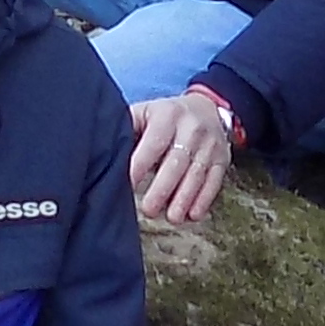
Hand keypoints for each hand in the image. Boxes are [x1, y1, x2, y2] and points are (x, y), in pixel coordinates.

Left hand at [126, 88, 236, 224]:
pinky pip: (214, 181)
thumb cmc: (164, 117)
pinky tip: (193, 215)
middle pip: (176, 162)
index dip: (140, 165)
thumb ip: (127, 128)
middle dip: (162, 189)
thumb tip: (102, 150)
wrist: (205, 107)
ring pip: (196, 174)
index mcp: (167, 115)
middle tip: (149, 210)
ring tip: (172, 218)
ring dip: (184, 199)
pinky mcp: (222, 159)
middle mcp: (191, 128)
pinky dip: (204, 200)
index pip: (153, 143)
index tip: (127, 185)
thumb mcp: (145, 113)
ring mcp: (210, 144)